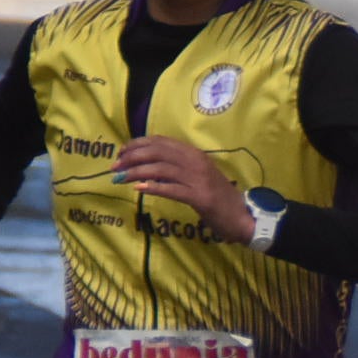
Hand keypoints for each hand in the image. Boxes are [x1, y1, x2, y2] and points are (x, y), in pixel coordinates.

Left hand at [117, 135, 251, 239]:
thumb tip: (148, 164)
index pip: (161, 141)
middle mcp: (195, 161)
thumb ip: (177, 167)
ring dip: (137, 172)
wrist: (242, 216)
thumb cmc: (218, 197)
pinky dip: (153, 187)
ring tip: (121, 178)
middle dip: (132, 157)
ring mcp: (198, 179)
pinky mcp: (200, 197)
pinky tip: (139, 189)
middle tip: (115, 166)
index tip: (121, 152)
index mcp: (194, 153)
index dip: (138, 144)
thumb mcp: (198, 175)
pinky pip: (171, 189)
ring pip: (160, 169)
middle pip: (157, 152)